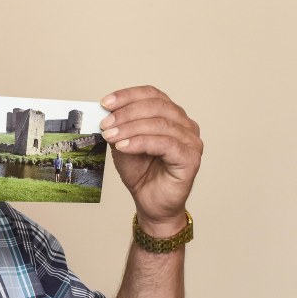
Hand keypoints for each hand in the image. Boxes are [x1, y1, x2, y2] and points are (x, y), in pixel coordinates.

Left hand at [100, 86, 202, 233]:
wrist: (150, 202)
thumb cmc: (141, 173)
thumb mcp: (123, 144)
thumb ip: (119, 127)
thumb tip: (105, 114)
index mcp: (171, 115)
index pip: (152, 94)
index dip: (128, 96)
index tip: (105, 103)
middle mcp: (185, 125)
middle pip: (157, 106)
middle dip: (126, 113)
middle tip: (105, 123)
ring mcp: (191, 141)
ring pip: (160, 124)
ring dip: (130, 128)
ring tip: (110, 136)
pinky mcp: (190, 158)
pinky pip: (165, 144)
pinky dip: (140, 143)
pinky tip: (123, 147)